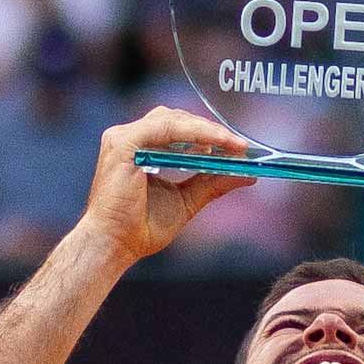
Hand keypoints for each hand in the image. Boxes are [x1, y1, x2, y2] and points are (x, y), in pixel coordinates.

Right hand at [78, 106, 253, 263]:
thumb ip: (212, 183)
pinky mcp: (123, 144)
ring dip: (206, 130)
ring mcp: (123, 138)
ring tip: (231, 144)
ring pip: (173, 119)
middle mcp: (129, 138)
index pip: (178, 128)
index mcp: (140, 148)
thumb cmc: (142, 227)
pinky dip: (192, 133)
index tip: (237, 145)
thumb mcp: (187, 200)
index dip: (208, 133)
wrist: (115, 245)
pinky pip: (165, 129)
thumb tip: (248, 174)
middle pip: (176, 118)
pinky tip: (213, 144)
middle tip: (239, 145)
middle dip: (211, 129)